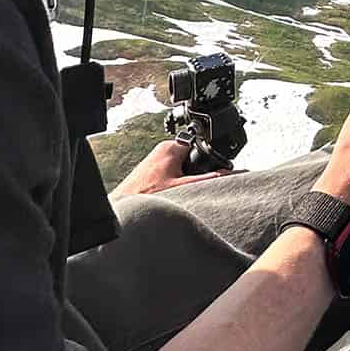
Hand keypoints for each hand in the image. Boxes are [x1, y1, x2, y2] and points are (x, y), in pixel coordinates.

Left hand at [110, 138, 237, 200]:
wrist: (124, 206)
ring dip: (181, 175)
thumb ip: (206, 179)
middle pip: (189, 154)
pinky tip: (168, 190)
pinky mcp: (150, 166)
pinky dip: (172, 178)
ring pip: (178, 163)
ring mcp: (155, 157)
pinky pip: (168, 168)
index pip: (197, 145)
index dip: (205, 157)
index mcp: (171, 147)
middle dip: (193, 168)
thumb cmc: (146, 195)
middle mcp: (162, 149)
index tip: (209, 168)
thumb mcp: (183, 187)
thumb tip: (225, 174)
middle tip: (190, 183)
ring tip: (177, 188)